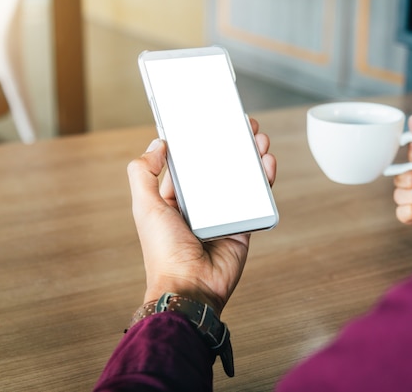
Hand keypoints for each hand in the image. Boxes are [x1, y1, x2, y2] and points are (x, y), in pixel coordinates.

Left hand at [126, 118, 275, 314]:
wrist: (190, 288)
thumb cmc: (163, 252)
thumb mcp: (144, 207)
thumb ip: (144, 173)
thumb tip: (156, 144)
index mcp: (175, 199)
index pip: (190, 164)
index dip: (200, 143)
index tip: (211, 122)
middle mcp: (200, 206)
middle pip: (219, 167)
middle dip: (231, 145)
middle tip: (242, 125)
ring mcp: (223, 216)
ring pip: (241, 179)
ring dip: (250, 157)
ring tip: (258, 137)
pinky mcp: (244, 226)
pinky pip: (256, 199)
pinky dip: (264, 180)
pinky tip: (267, 162)